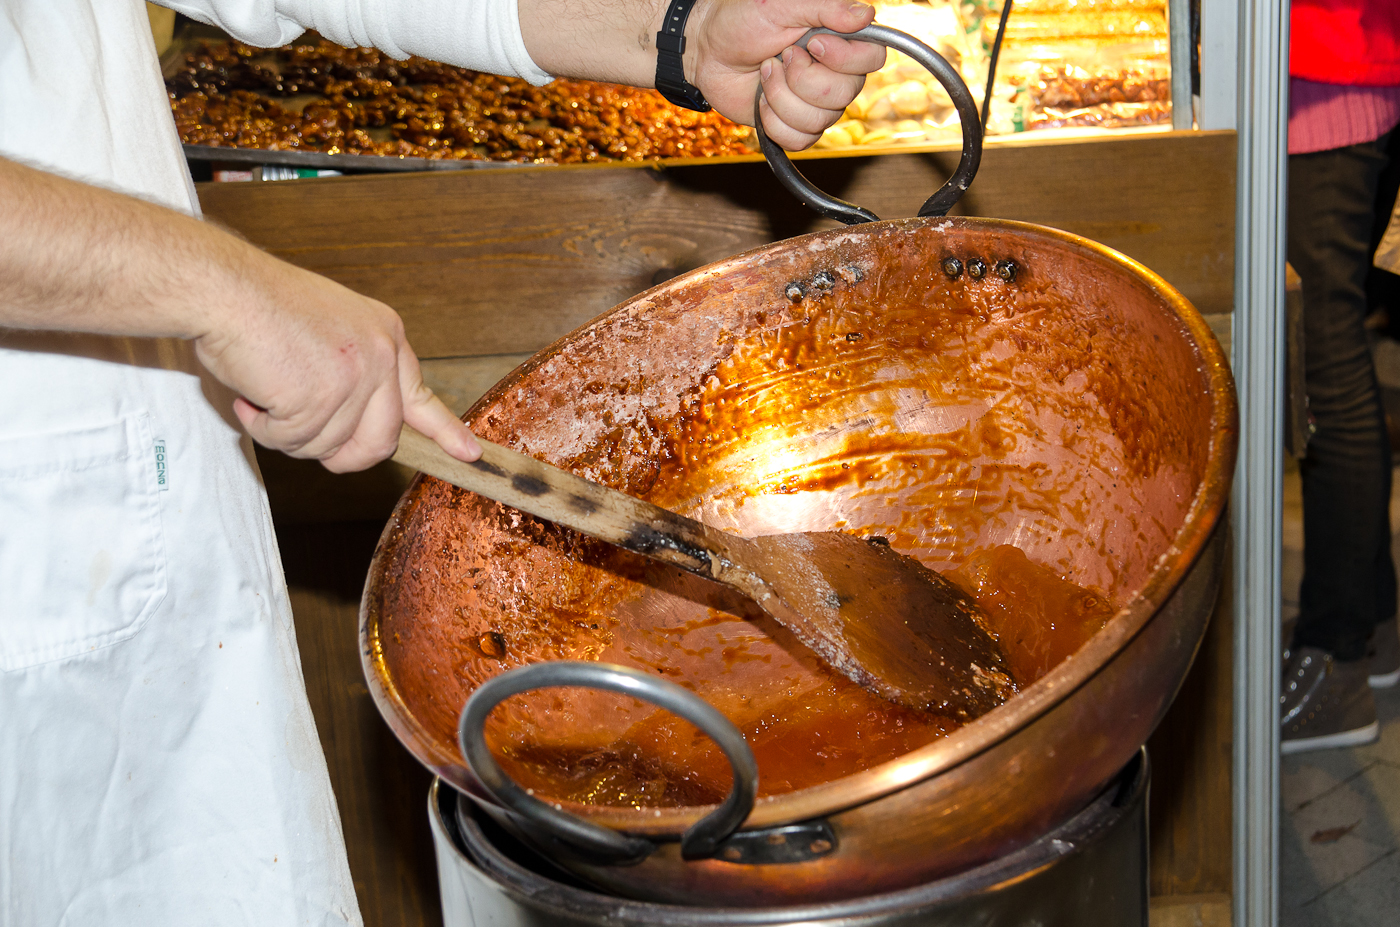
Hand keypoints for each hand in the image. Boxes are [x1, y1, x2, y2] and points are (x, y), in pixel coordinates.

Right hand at [193, 254, 480, 472]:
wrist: (225, 288)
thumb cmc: (262, 307)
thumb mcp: (333, 330)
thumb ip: (356, 375)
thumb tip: (355, 432)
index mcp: (387, 337)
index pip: (422, 397)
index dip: (445, 432)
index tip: (469, 454)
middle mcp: (381, 357)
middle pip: (379, 443)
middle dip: (342, 456)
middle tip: (302, 435)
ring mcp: (354, 379)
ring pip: (326, 447)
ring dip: (287, 432)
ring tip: (266, 389)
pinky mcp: (320, 398)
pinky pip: (289, 442)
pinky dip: (262, 427)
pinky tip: (253, 393)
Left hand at [690, 0, 885, 149]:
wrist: (708, 52)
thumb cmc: (741, 21)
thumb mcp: (781, 4)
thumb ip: (826, 8)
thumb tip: (867, 15)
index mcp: (839, 39)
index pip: (873, 58)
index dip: (845, 59)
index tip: (813, 44)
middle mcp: (834, 73)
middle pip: (844, 95)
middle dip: (802, 79)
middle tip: (781, 56)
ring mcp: (816, 102)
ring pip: (820, 120)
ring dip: (781, 97)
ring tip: (766, 72)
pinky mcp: (796, 125)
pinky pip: (800, 140)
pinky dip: (773, 121)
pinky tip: (762, 100)